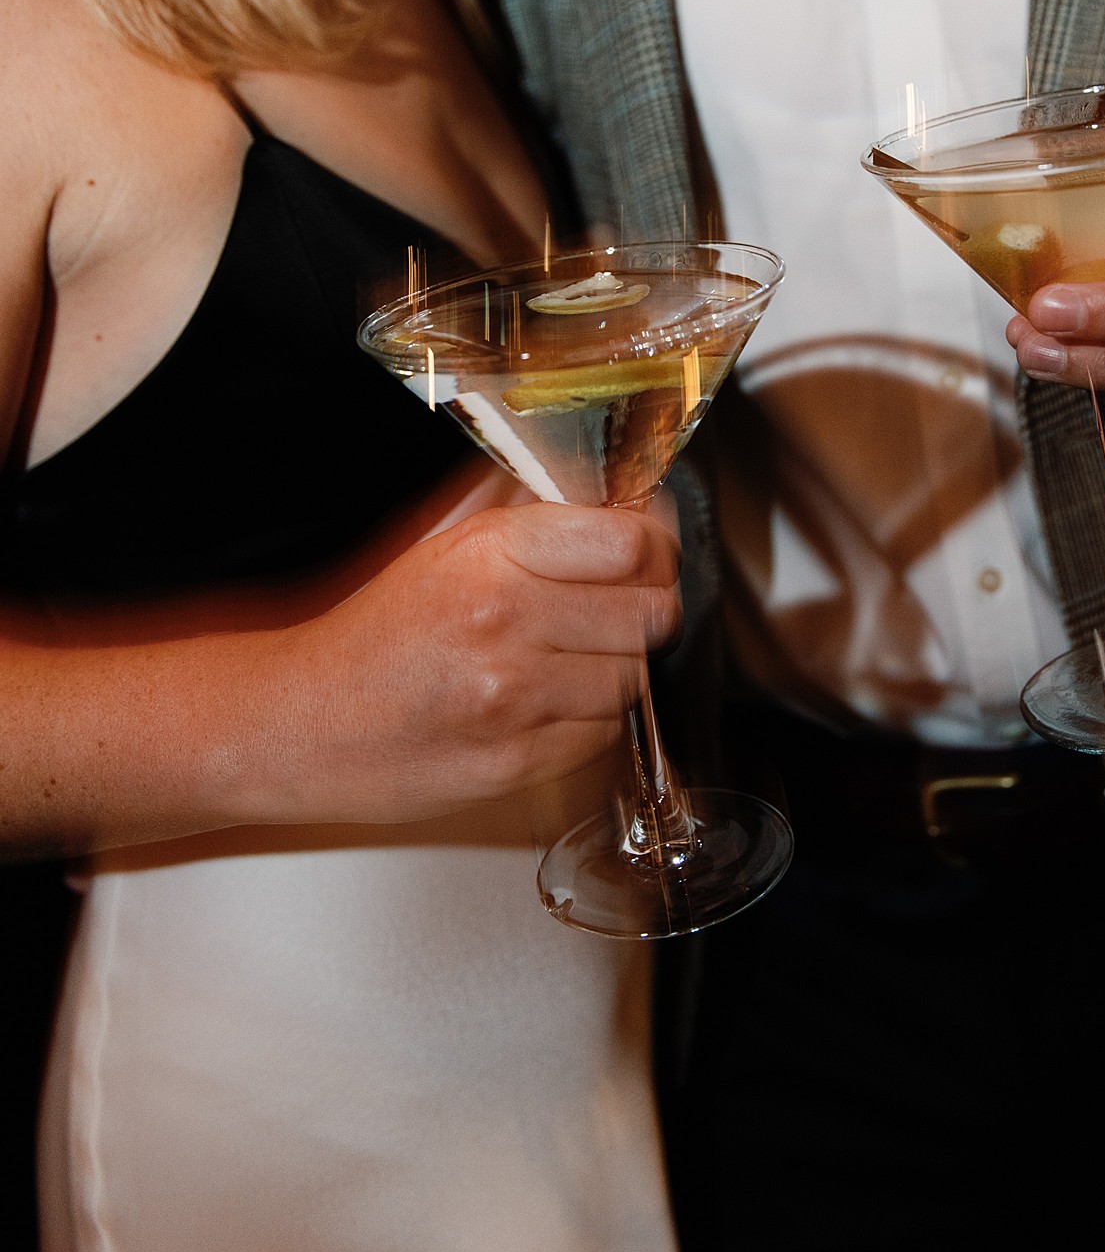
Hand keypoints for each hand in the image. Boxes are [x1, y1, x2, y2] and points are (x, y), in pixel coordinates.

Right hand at [248, 503, 681, 825]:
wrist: (304, 723)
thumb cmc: (374, 635)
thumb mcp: (442, 545)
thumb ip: (528, 508)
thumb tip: (615, 488)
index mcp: (488, 556)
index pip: (629, 540)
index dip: (653, 543)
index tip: (647, 546)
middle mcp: (505, 623)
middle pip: (649, 610)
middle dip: (645, 604)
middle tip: (619, 602)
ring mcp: (513, 699)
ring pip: (635, 675)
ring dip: (619, 665)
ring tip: (572, 656)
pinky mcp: (518, 763)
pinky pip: (604, 733)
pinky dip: (592, 717)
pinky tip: (550, 700)